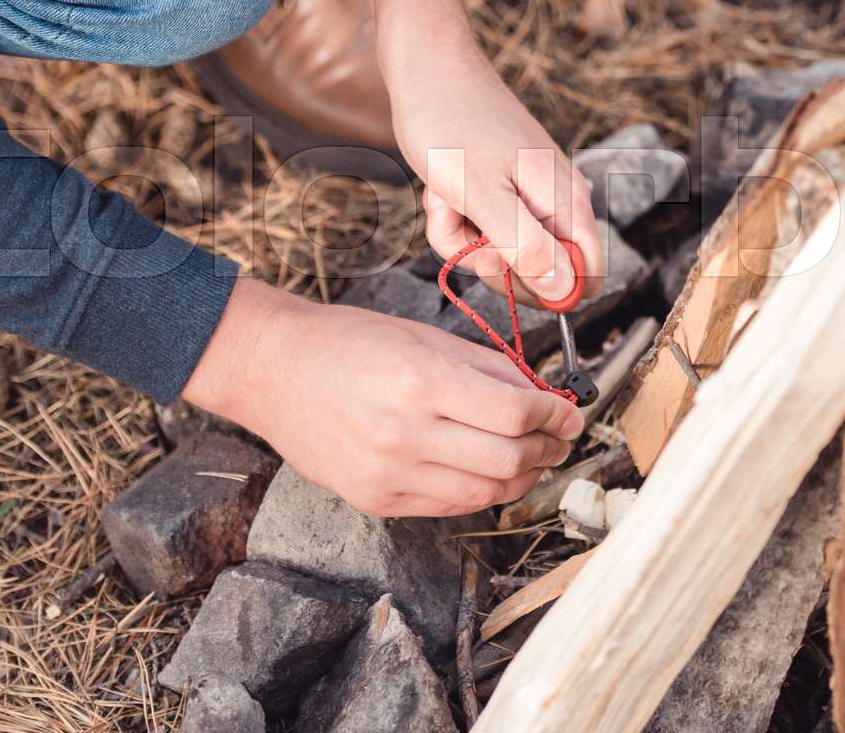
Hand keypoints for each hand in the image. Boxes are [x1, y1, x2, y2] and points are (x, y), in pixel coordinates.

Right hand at [181, 278, 584, 516]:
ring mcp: (389, 474)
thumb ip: (488, 369)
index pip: (515, 413)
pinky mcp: (376, 500)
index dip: (556, 416)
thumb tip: (544, 396)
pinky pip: (449, 506)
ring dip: (522, 477)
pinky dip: (481, 491)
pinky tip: (491, 472)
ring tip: (534, 457)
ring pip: (485, 492)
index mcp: (421, 382)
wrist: (273, 370)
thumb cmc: (348, 343)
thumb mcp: (425, 337)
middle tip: (561, 437)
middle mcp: (406, 434)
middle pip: (507, 459)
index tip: (571, 412)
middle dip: (548, 449)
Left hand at [353, 0, 603, 306]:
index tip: (499, 266)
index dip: (543, 291)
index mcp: (568, 203)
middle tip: (466, 223)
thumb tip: (563, 290)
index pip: (585, 280)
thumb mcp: (482, 194)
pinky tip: (442, 192)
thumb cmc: (451, 123)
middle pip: (539, 274)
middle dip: (491, 261)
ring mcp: (529, 197)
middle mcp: (558, 203)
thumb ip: (525, 245)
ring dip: (463, 238)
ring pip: (503, 255)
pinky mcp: (503, 192)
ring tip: (447, 198)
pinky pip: (483, 232)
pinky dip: (455, 220)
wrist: (426, 66)